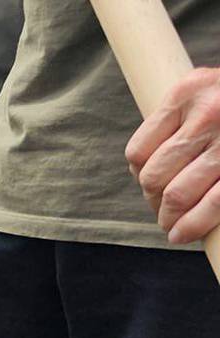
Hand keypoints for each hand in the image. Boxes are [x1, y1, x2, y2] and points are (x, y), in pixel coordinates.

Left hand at [128, 67, 219, 244]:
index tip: (152, 186)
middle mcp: (209, 113)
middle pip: (154, 176)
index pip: (138, 150)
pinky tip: (184, 233)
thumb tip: (145, 173)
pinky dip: (192, 225)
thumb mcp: (208, 95)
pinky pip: (212, 204)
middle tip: (165, 210)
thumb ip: (181, 122)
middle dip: (154, 201)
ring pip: (176, 195)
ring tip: (174, 222)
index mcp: (188, 92)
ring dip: (170, 217)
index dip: (140, 176)